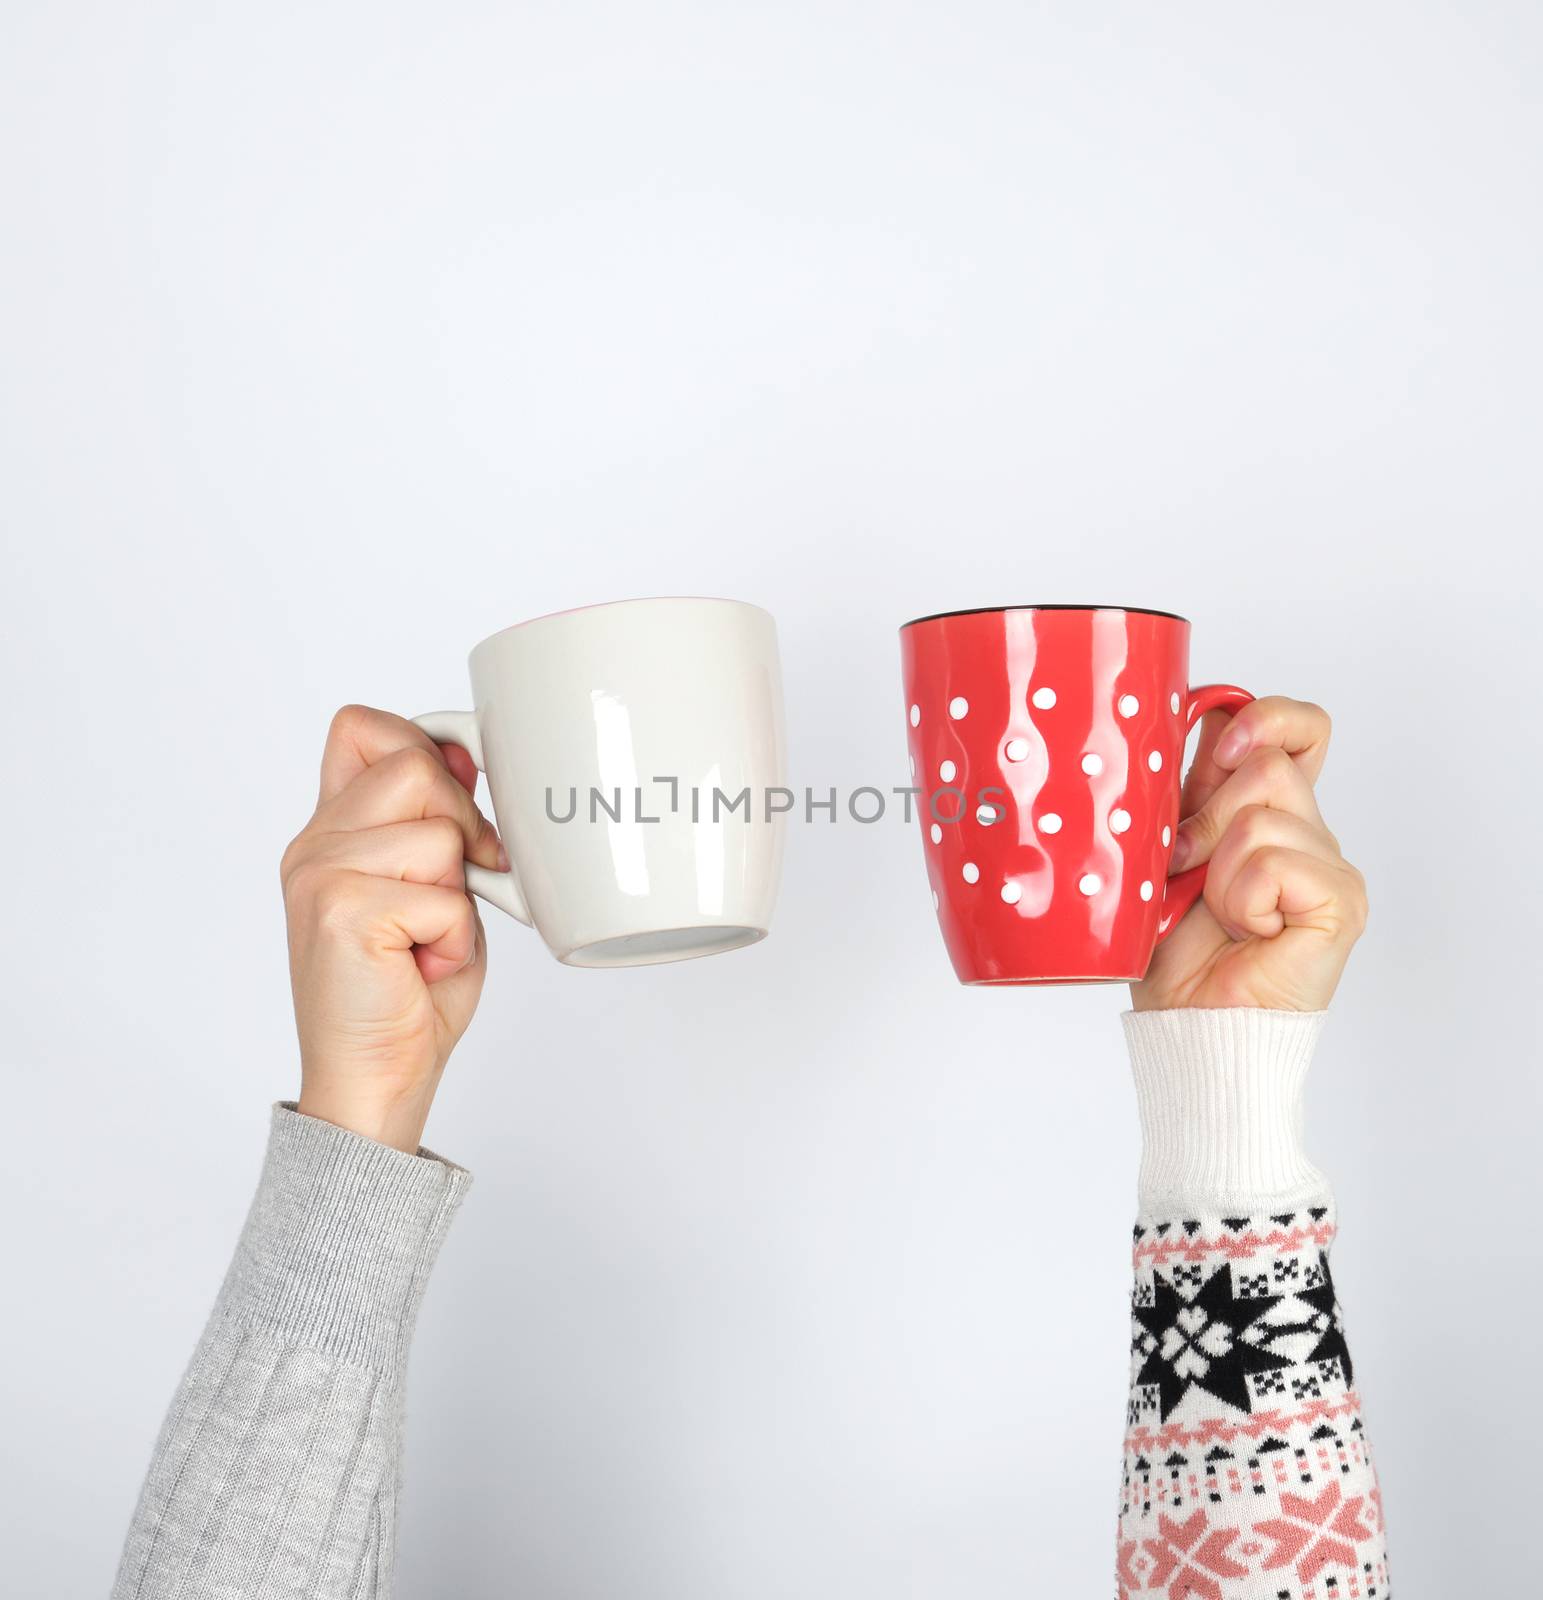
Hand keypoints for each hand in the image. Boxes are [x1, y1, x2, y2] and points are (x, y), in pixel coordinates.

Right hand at [280, 705, 503, 1150]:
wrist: (374, 1083)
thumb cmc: (409, 996)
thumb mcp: (436, 890)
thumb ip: (440, 823)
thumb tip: (466, 755)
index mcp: (331, 831)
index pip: (362, 727)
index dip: (421, 748)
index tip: (455, 806)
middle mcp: (315, 844)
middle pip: (412, 763)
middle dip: (460, 822)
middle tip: (456, 887)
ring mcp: (320, 874)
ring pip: (437, 831)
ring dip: (458, 894)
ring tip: (428, 938)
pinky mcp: (341, 910)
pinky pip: (443, 894)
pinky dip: (455, 936)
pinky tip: (423, 965)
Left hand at [1131, 696, 1367, 1012]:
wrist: (1187, 1021)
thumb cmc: (1171, 949)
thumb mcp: (1162, 851)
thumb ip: (1181, 793)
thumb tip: (1171, 725)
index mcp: (1265, 812)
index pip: (1299, 728)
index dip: (1265, 717)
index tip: (1219, 748)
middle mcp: (1306, 832)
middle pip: (1269, 764)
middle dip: (1208, 818)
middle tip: (1189, 871)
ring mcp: (1330, 866)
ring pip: (1262, 815)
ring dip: (1218, 871)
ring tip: (1219, 914)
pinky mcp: (1341, 900)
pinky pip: (1274, 862)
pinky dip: (1241, 898)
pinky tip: (1248, 931)